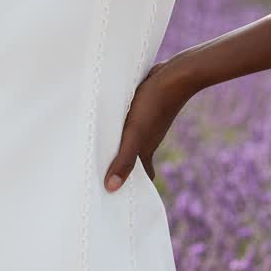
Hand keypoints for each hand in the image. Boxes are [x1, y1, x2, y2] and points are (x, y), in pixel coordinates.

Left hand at [104, 59, 186, 190]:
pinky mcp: (144, 107)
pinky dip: (120, 126)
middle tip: (100, 173)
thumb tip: (111, 189)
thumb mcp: (134, 133)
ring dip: (118, 145)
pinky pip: (130, 122)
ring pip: (131, 139)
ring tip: (96, 148)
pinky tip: (107, 119)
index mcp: (146, 149)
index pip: (143, 174)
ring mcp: (148, 123)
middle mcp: (148, 138)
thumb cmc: (153, 105)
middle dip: (121, 166)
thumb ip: (124, 160)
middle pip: (134, 158)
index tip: (120, 194)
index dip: (133, 185)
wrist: (175, 76)